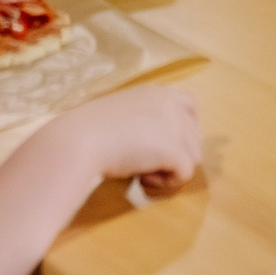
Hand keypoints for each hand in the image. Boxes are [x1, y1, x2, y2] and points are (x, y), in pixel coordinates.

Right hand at [49, 85, 200, 197]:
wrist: (79, 140)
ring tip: (143, 172)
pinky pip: (184, 173)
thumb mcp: (121, 114)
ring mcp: (174, 125)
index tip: (165, 145)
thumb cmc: (89, 129)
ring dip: (171, 168)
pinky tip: (142, 179)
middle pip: (195, 135)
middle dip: (178, 153)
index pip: (190, 106)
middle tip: (149, 163)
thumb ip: (144, 120)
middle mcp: (170, 103)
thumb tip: (158, 144)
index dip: (183, 129)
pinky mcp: (174, 149)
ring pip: (193, 156)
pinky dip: (166, 182)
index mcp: (156, 92)